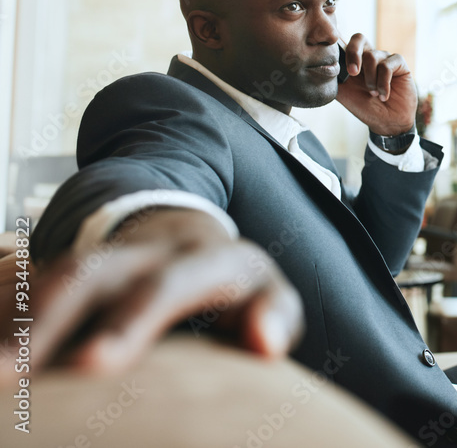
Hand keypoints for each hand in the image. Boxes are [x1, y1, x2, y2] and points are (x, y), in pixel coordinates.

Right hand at [0, 209, 303, 385]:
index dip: (131, 320)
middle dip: (43, 323)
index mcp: (201, 259)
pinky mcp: (63, 271)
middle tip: (6, 375)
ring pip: (45, 280)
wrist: (185, 236)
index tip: (94, 364)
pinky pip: (20, 287)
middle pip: (87, 276)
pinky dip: (2, 318)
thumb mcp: (268, 294)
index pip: (166, 286)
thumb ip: (275, 316)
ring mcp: (96, 258)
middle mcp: (142, 253)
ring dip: (10, 325)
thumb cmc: (233, 288)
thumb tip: (266, 343)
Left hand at [335, 33, 416, 136]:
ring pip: (372, 56)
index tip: (338, 67)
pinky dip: (383, 83)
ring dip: (371, 79)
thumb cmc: (366, 108)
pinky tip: (383, 95)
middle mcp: (369, 56)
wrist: (387, 123)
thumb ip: (334, 77)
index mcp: (354, 61)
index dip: (340, 49)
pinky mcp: (399, 64)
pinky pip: (387, 66)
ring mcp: (385, 58)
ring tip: (373, 94)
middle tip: (353, 73)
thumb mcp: (344, 93)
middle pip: (359, 38)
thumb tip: (324, 64)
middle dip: (353, 54)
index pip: (345, 43)